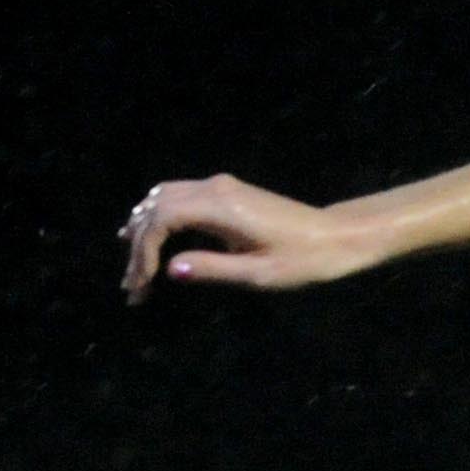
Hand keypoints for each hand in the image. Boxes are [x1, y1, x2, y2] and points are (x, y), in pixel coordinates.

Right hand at [119, 176, 378, 304]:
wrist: (338, 236)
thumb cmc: (306, 259)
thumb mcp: (260, 274)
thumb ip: (213, 269)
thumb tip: (170, 269)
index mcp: (221, 206)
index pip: (163, 221)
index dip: (145, 253)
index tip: (142, 284)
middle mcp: (215, 188)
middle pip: (157, 207)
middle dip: (138, 245)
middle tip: (131, 284)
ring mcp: (220, 186)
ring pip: (163, 198)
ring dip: (143, 228)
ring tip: (131, 264)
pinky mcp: (226, 192)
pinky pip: (179, 197)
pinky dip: (159, 217)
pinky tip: (147, 237)